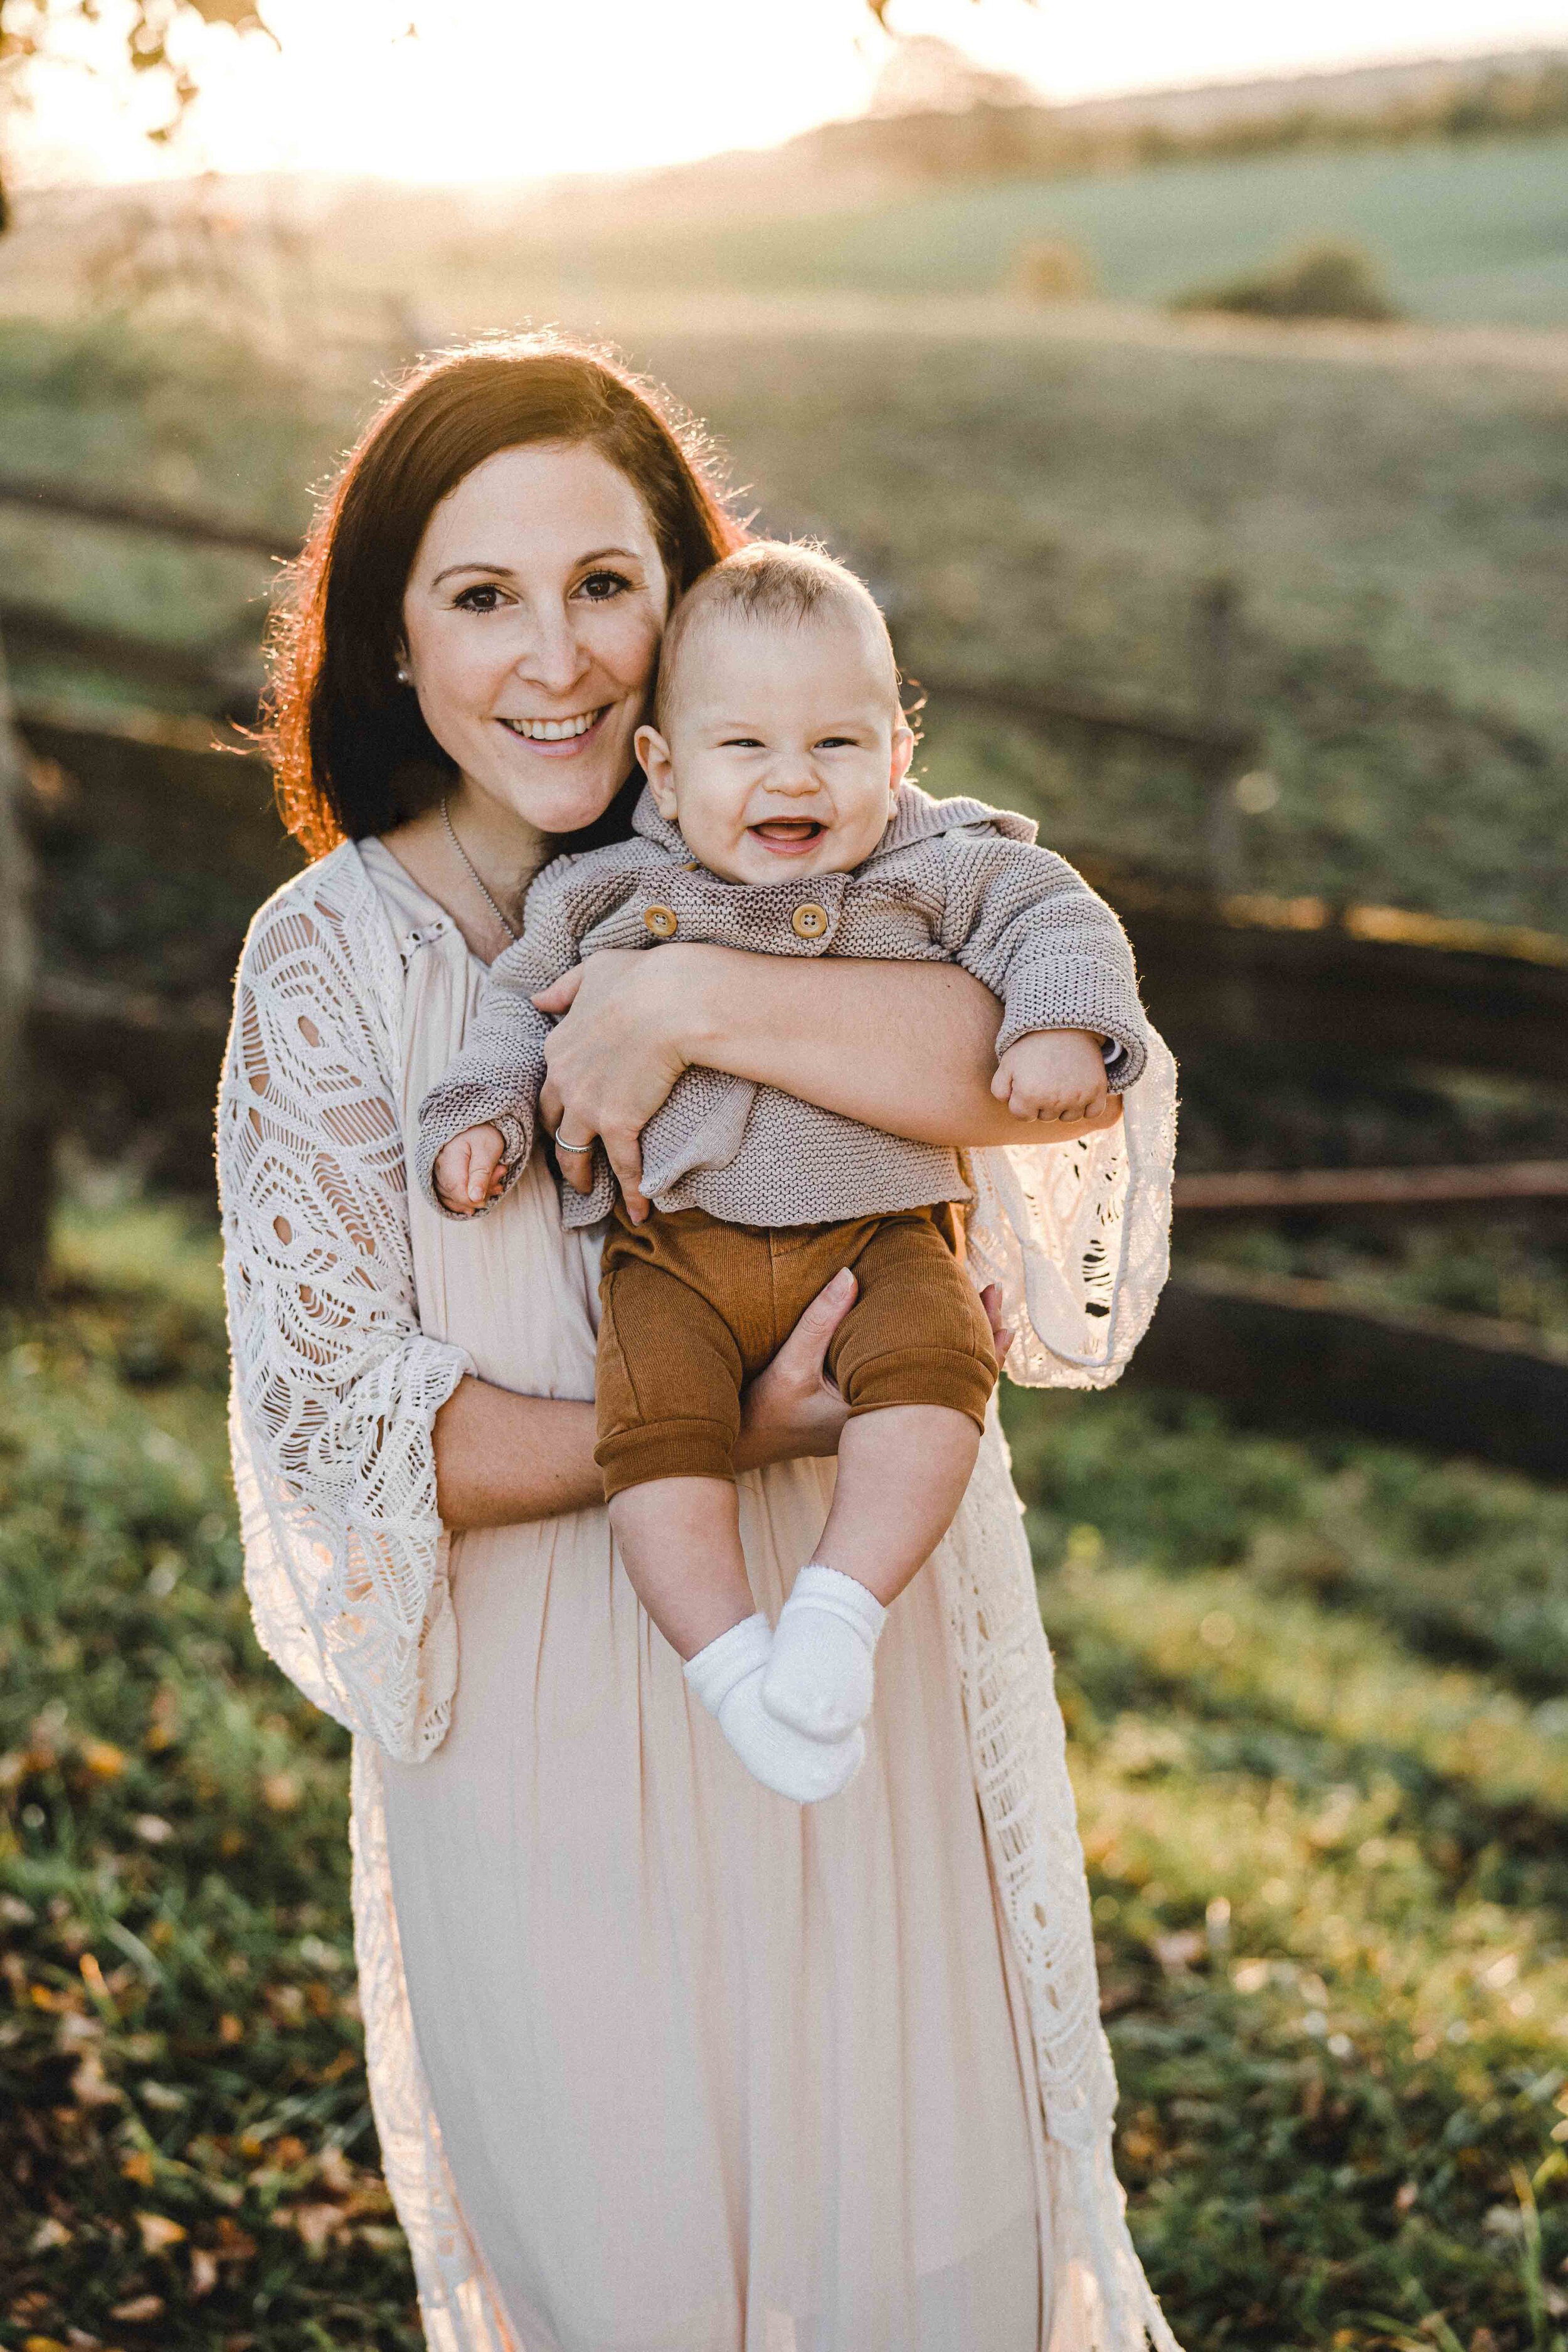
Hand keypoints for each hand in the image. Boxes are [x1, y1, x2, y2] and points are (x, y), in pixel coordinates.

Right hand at [434, 1124, 505, 1214]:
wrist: (474, 1122)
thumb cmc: (482, 1132)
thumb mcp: (488, 1150)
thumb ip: (481, 1174)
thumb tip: (475, 1199)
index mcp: (448, 1158)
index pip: (457, 1190)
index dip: (475, 1198)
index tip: (496, 1188)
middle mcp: (437, 1167)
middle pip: (455, 1194)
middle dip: (482, 1192)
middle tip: (500, 1173)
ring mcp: (437, 1172)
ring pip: (452, 1196)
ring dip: (476, 1194)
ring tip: (496, 1178)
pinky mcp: (440, 1176)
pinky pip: (448, 1195)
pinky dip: (465, 1197)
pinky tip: (479, 1196)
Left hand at [533, 947, 709, 1222]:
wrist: (671, 1000)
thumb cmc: (640, 979)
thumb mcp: (594, 971)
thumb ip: (565, 988)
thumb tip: (539, 999)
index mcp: (557, 1047)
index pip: (549, 1086)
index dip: (558, 1104)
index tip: (568, 1116)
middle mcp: (563, 1081)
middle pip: (553, 1123)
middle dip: (559, 1142)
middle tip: (571, 1156)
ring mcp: (587, 1106)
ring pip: (573, 1153)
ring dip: (580, 1175)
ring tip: (590, 1191)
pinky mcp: (617, 1124)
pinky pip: (622, 1166)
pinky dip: (631, 1192)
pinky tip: (638, 1209)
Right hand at [733, 1271, 1012, 1470]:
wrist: (749, 1447)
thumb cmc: (766, 1412)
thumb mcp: (789, 1367)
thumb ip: (819, 1321)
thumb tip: (850, 1272)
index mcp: (882, 1412)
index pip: (943, 1373)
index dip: (971, 1337)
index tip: (986, 1298)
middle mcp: (893, 1423)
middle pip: (955, 1380)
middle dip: (978, 1337)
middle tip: (998, 1294)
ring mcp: (888, 1424)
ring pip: (944, 1386)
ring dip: (963, 1347)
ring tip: (990, 1311)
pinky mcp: (878, 1417)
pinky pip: (924, 1389)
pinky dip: (940, 1360)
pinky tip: (947, 1338)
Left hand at [992, 1029, 1109, 1123]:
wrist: (1064, 1023)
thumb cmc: (1032, 1044)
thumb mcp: (1007, 1063)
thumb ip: (999, 1089)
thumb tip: (1008, 1105)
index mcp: (1029, 1095)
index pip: (1023, 1116)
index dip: (1022, 1101)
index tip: (1027, 1084)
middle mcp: (1054, 1100)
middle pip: (1045, 1117)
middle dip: (1042, 1102)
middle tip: (1045, 1078)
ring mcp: (1077, 1097)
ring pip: (1068, 1117)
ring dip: (1064, 1106)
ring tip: (1062, 1082)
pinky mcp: (1097, 1091)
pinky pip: (1093, 1113)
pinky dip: (1087, 1106)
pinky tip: (1080, 1090)